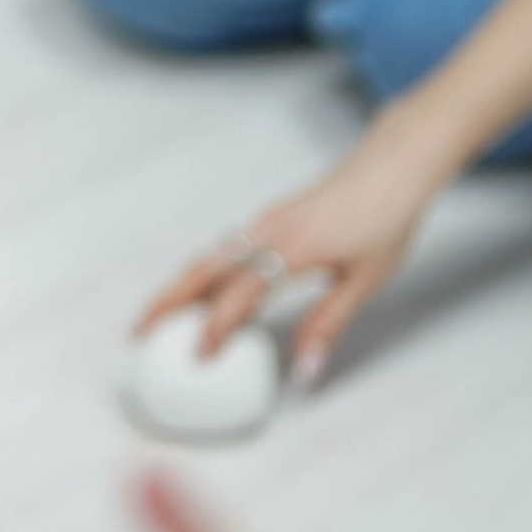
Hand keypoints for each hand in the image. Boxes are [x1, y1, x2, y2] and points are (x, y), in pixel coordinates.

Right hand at [137, 124, 439, 388]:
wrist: (395, 163)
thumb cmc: (387, 218)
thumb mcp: (366, 280)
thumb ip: (329, 323)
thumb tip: (305, 368)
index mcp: (292, 250)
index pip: (239, 295)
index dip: (215, 327)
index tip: (197, 355)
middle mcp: (268, 232)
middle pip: (202, 269)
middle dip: (165, 301)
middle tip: (137, 332)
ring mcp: (265, 220)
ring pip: (209, 256)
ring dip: (179, 286)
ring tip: (158, 316)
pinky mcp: (270, 216)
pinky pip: (225, 247)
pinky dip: (203, 271)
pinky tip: (204, 290)